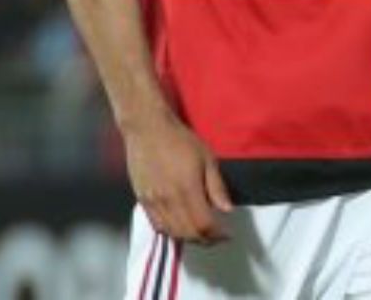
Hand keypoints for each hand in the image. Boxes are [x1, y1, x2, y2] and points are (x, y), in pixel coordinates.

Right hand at [124, 113, 231, 244]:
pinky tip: (181, 227)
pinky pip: (157, 226)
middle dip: (205, 240)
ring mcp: (152, 203)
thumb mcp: (207, 159)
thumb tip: (227, 210)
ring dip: (189, 238)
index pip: (203, 224)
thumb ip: (216, 187)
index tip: (228, 234)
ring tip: (202, 234)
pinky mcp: (142, 201)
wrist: (148, 131)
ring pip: (172, 233)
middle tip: (217, 237)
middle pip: (187, 233)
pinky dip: (171, 232)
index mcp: (187, 190)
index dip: (217, 235)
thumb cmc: (181, 141)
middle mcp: (168, 201)